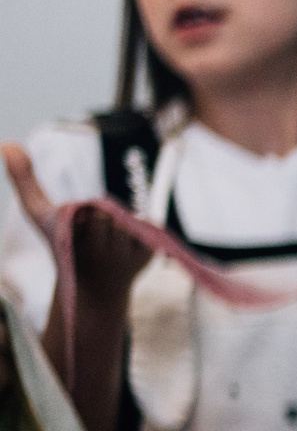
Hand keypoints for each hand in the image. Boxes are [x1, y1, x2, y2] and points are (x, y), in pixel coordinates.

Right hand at [5, 144, 153, 288]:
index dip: (88, 215)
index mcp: (71, 239)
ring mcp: (126, 257)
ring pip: (129, 220)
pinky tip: (125, 244)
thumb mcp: (39, 213)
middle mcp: (100, 252)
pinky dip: (139, 229)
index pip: (92, 212)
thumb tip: (7, 143)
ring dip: (121, 224)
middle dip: (103, 218)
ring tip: (108, 241)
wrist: (94, 287)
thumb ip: (23, 181)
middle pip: (109, 214)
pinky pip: (149, 226)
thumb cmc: (63, 243)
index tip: (79, 229)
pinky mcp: (147, 256)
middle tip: (94, 235)